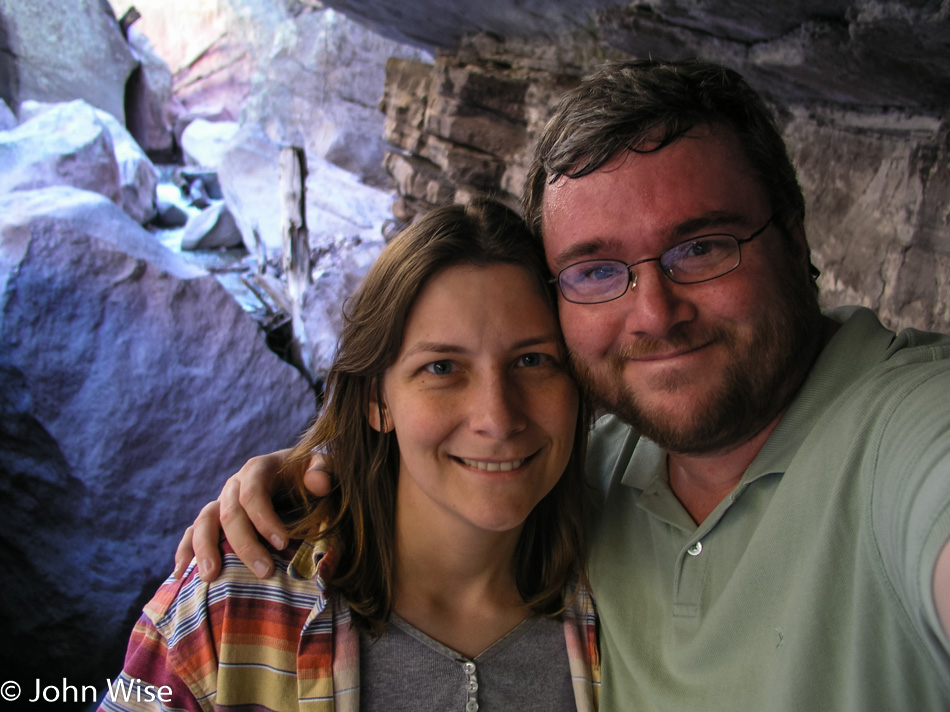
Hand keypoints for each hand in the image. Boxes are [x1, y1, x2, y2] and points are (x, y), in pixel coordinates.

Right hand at [173, 449, 333, 580]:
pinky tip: (181, 574)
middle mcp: (234, 484)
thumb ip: (324, 469)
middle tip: (265, 573)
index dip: (264, 518)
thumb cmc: (312, 475)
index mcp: (258, 469)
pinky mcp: (214, 519)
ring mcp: (221, 502)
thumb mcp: (324, 465)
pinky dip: (185, 551)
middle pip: (229, 513)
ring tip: (210, 577)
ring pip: (204, 522)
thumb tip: (319, 484)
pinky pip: (193, 532)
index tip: (283, 544)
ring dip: (205, 549)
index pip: (253, 493)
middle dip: (245, 545)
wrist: (297, 476)